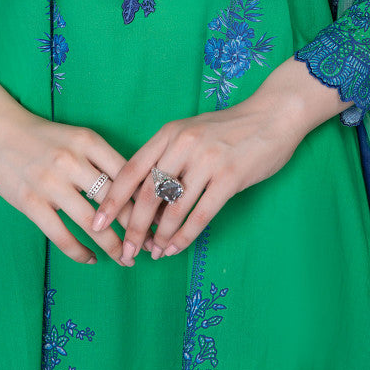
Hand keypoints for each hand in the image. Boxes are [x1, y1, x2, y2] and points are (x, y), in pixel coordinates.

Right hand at [0, 73, 142, 264]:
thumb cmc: (42, 136)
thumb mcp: (76, 137)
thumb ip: (101, 160)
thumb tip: (134, 190)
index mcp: (89, 141)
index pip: (128, 174)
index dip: (147, 199)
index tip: (160, 217)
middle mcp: (73, 161)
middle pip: (115, 201)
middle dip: (136, 228)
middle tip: (150, 247)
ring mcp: (51, 183)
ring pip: (92, 223)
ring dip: (112, 246)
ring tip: (126, 259)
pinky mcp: (30, 203)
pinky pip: (61, 236)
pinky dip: (80, 252)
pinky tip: (90, 259)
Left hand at [92, 58, 348, 263]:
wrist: (272, 115)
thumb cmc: (228, 128)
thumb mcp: (191, 132)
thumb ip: (167, 158)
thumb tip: (144, 199)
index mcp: (169, 133)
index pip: (131, 169)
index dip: (112, 199)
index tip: (97, 222)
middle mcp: (183, 144)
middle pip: (148, 193)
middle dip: (134, 227)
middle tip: (125, 251)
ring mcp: (207, 160)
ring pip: (174, 208)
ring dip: (160, 236)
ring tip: (153, 254)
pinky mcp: (230, 177)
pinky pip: (201, 214)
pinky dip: (185, 236)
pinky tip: (176, 248)